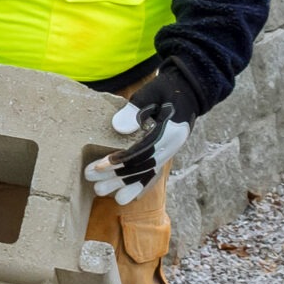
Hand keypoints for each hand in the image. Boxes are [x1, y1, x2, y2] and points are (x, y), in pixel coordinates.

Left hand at [84, 64, 197, 204]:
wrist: (190, 89)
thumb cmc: (167, 87)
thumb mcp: (151, 92)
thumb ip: (136, 108)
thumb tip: (118, 128)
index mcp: (171, 132)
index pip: (142, 152)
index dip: (120, 161)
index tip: (98, 167)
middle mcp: (172, 146)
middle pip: (142, 167)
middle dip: (116, 177)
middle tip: (94, 184)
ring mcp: (171, 150)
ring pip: (147, 174)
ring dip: (124, 185)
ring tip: (101, 192)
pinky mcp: (166, 152)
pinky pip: (153, 172)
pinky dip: (139, 185)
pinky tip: (125, 196)